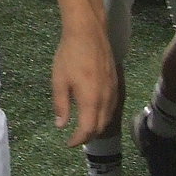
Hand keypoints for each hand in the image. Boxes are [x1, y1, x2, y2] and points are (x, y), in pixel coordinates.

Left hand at [51, 28, 117, 146]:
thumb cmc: (69, 55)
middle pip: (100, 126)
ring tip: (84, 127)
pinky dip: (104, 115)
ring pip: (108, 117)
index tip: (68, 143)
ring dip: (97, 126)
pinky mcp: (116, 82)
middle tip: (75, 137)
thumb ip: (61, 105)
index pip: (88, 129)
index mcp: (91, 100)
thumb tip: (61, 125)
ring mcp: (113, 90)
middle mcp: (106, 98)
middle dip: (88, 136)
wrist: (88, 32)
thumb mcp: (59, 81)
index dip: (78, 139)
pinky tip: (94, 111)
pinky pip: (112, 106)